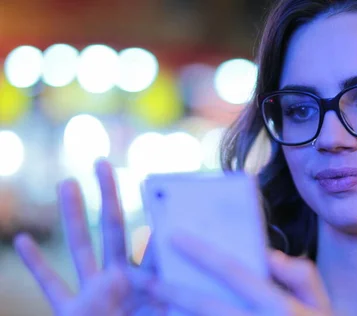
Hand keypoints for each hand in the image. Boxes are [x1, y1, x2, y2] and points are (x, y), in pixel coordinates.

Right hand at [13, 160, 163, 315]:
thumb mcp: (168, 310)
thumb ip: (168, 282)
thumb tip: (170, 248)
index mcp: (149, 281)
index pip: (150, 239)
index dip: (151, 211)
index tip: (149, 179)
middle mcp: (120, 281)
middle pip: (113, 229)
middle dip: (108, 195)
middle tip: (101, 162)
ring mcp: (94, 295)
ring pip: (80, 248)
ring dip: (72, 215)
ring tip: (66, 182)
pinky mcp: (71, 313)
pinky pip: (52, 285)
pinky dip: (37, 265)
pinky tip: (22, 240)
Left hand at [151, 232, 332, 315]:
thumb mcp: (321, 303)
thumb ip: (299, 274)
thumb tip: (269, 255)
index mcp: (277, 306)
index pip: (233, 272)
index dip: (202, 253)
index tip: (175, 237)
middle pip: (205, 305)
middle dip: (172, 290)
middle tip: (143, 277)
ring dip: (173, 314)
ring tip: (149, 301)